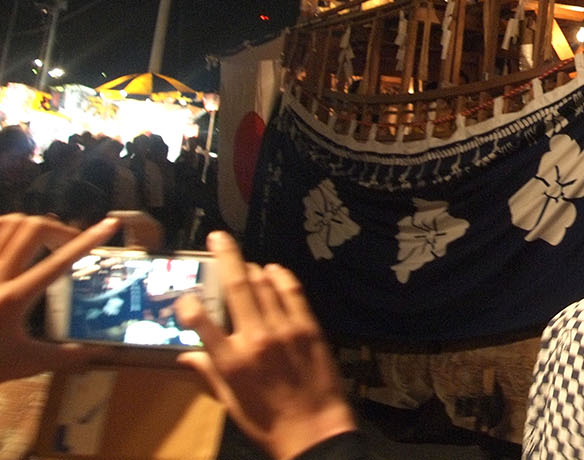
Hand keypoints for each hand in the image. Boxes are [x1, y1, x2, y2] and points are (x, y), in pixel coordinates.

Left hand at [0, 213, 119, 381]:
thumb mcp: (23, 364)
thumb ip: (62, 356)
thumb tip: (98, 354)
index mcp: (14, 298)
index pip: (59, 261)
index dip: (88, 240)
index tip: (111, 224)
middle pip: (33, 228)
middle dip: (59, 229)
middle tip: (70, 244)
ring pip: (8, 223)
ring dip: (32, 226)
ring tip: (43, 241)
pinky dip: (7, 228)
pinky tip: (15, 243)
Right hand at [176, 231, 355, 459]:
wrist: (314, 431)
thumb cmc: (267, 423)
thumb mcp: (229, 403)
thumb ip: (207, 375)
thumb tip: (185, 356)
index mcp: (230, 361)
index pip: (200, 320)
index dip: (188, 302)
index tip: (185, 295)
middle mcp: (255, 339)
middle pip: (236, 287)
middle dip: (225, 257)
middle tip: (218, 236)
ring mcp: (284, 330)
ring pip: (264, 285)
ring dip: (252, 268)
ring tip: (244, 262)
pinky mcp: (309, 327)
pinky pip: (292, 292)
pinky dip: (281, 277)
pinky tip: (273, 271)